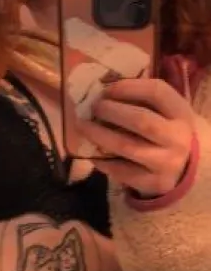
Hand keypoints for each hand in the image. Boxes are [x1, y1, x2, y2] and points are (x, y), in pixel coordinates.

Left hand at [76, 78, 194, 196]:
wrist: (187, 169)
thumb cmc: (168, 133)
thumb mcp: (167, 114)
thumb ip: (144, 102)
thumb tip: (104, 93)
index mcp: (181, 113)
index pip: (157, 93)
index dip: (129, 87)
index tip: (107, 89)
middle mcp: (176, 138)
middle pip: (141, 121)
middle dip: (112, 111)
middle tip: (94, 107)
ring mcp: (165, 163)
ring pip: (127, 147)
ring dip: (101, 135)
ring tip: (83, 127)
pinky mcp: (153, 183)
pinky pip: (122, 171)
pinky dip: (104, 161)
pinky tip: (92, 154)